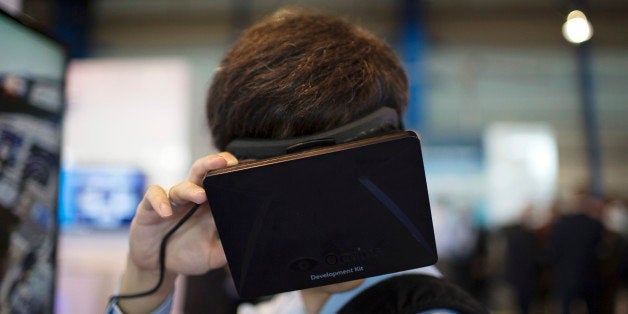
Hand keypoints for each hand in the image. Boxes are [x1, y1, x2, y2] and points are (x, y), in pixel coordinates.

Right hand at [118, 152, 237, 312]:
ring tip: (201, 196)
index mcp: (210, 206)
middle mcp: (192, 198)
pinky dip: (160, 202)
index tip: (244, 169)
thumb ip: (228, 248)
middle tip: (224, 162)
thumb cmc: (188, 255)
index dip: (230, 173)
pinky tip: (166, 213)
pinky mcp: (150, 208)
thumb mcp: (212, 256)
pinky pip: (154, 196)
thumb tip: (246, 241)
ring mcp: (172, 201)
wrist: (159, 266)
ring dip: (191, 190)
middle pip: (202, 173)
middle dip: (212, 164)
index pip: (220, 181)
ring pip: (181, 186)